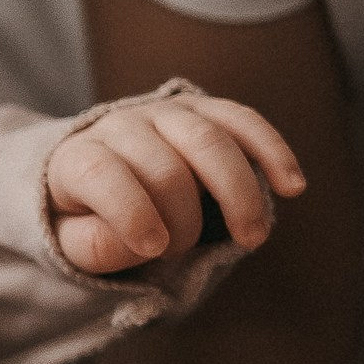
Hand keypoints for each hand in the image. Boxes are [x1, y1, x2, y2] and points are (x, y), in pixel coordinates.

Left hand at [45, 88, 302, 276]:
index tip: (152, 248)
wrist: (97, 173)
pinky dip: (270, 151)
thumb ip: (91, 245)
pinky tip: (293, 186)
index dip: (130, 211)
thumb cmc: (87, 217)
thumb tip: (142, 240)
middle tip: (180, 252)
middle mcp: (119, 125)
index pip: (102, 174)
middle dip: (182, 220)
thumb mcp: (70, 241)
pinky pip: (242, 121)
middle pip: (164, 168)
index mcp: (78, 158)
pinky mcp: (203, 111)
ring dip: (237, 192)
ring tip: (252, 238)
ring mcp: (164, 114)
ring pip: (209, 140)